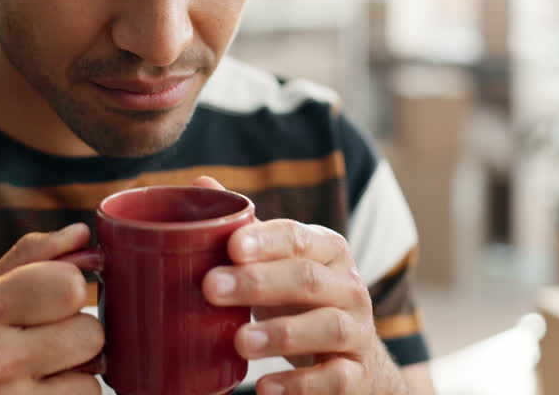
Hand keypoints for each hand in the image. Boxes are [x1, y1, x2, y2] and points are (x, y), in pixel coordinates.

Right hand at [0, 223, 102, 394]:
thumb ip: (30, 257)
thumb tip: (81, 233)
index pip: (70, 285)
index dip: (68, 289)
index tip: (48, 300)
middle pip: (91, 329)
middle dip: (75, 331)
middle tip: (41, 339)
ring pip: (97, 367)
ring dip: (79, 364)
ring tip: (41, 367)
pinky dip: (74, 391)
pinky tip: (41, 390)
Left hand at [194, 177, 406, 394]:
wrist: (351, 358)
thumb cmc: (301, 300)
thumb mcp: (279, 262)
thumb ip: (246, 229)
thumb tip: (201, 184)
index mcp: (328, 250)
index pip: (299, 238)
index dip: (266, 240)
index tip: (231, 246)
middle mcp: (348, 286)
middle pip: (308, 279)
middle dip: (259, 282)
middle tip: (212, 288)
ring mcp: (357, 331)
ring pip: (327, 327)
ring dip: (282, 333)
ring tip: (240, 341)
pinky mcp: (355, 373)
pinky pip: (335, 379)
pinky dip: (300, 384)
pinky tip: (266, 388)